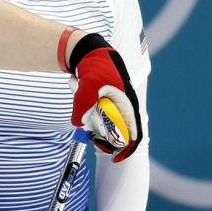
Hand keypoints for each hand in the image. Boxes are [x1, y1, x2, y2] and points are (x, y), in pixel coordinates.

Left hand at [68, 33, 142, 161]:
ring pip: (104, 124)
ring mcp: (114, 106)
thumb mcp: (87, 87)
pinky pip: (96, 115)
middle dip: (103, 137)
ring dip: (93, 121)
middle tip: (92, 137)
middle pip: (117, 134)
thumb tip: (78, 124)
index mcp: (127, 105)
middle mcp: (123, 108)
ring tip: (83, 102)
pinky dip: (88, 113)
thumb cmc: (95, 67)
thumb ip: (82, 107)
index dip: (126, 149)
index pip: (133, 135)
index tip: (114, 158)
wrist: (91, 52)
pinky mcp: (104, 103)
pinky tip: (82, 95)